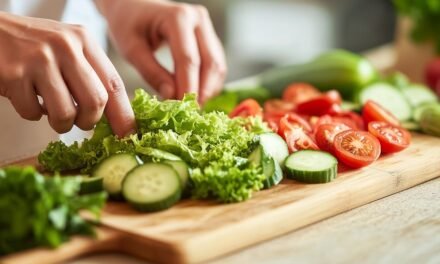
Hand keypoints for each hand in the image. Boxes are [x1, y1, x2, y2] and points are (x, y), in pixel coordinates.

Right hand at [0, 12, 134, 136]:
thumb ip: (90, 74)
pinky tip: (27, 97)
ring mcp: (39, 59)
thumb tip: (117, 116)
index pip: (114, 84)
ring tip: (52, 112)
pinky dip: (32, 114)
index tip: (127, 134)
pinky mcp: (15, 74)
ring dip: (61, 124)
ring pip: (66, 113)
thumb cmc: (32, 46)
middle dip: (89, 121)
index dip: (124, 114)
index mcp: (83, 40)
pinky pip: (34, 113)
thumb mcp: (67, 48)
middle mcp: (65, 46)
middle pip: (96, 102)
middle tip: (81, 122)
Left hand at [95, 0, 226, 102]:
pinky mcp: (209, 36)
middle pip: (210, 63)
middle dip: (201, 91)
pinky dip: (209, 83)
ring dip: (208, 89)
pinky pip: (216, 64)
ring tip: (191, 107)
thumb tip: (172, 96)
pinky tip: (195, 95)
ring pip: (217, 65)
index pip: (188, 59)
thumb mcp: (131, 49)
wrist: (133, 6)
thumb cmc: (127, 24)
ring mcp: (206, 26)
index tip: (181, 109)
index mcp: (177, 17)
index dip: (187, 87)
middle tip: (190, 113)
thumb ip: (151, 72)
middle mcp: (198, 19)